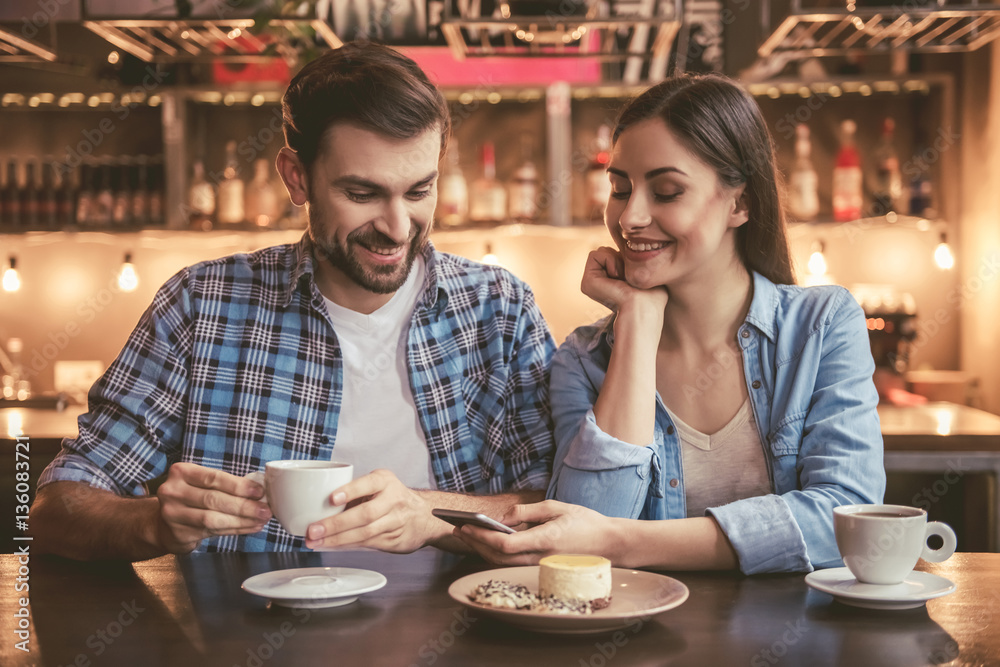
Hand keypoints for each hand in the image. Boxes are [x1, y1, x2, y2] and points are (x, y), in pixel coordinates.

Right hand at [155, 462, 270, 553]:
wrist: (162, 523)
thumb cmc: (191, 497)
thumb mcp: (201, 483)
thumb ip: (225, 484)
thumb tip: (259, 492)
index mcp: (181, 472)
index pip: (213, 478)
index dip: (238, 485)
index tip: (259, 491)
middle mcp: (173, 492)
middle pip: (214, 500)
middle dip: (244, 506)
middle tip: (265, 510)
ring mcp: (172, 514)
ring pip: (213, 519)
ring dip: (242, 520)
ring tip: (261, 520)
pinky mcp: (178, 534)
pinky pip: (212, 532)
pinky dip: (235, 530)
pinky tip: (249, 527)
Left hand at [304, 469, 439, 552]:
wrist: (424, 516)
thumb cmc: (392, 498)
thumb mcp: (378, 485)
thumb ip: (355, 491)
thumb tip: (317, 503)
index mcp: (385, 481)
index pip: (368, 484)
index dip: (350, 491)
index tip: (331, 498)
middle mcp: (393, 500)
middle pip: (364, 514)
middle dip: (336, 524)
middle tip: (314, 529)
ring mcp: (396, 522)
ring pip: (365, 533)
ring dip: (337, 540)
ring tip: (317, 541)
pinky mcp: (395, 540)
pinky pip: (367, 544)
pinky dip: (347, 546)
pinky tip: (332, 546)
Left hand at [451, 500, 616, 565]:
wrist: (610, 545)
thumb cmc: (585, 522)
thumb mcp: (556, 507)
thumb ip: (527, 511)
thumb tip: (503, 517)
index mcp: (545, 539)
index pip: (505, 544)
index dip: (482, 536)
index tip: (465, 525)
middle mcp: (541, 557)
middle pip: (498, 557)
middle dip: (474, 543)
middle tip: (457, 528)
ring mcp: (541, 566)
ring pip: (503, 564)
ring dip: (481, 550)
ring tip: (467, 534)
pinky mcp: (541, 568)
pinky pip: (512, 564)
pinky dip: (495, 554)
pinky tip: (486, 543)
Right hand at [582, 246, 667, 314]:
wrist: (644, 305)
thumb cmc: (651, 293)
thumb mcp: (643, 271)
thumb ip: (633, 259)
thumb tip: (629, 244)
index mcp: (608, 281)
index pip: (614, 253)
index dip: (626, 257)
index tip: (634, 275)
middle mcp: (598, 283)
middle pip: (605, 250)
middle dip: (620, 257)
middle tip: (627, 277)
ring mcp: (590, 283)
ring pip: (600, 251)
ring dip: (616, 259)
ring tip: (622, 278)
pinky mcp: (587, 282)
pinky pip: (594, 254)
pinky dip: (610, 260)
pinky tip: (616, 276)